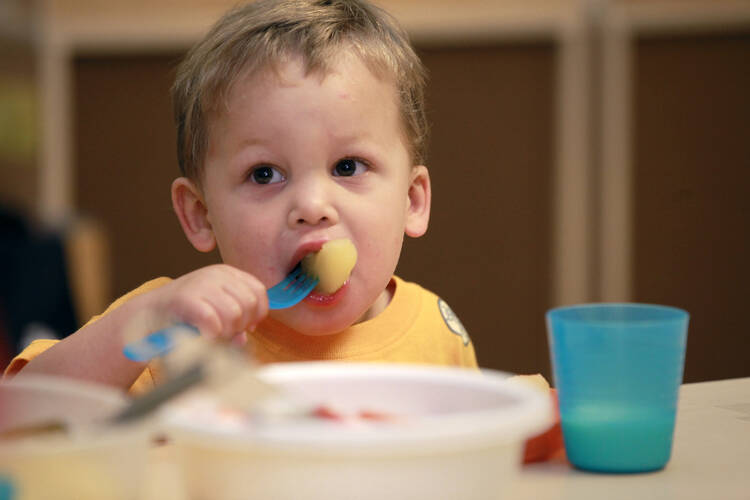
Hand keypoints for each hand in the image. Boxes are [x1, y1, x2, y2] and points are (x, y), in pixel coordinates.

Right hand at [145, 264, 268, 344]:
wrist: (147, 314)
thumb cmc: (185, 315)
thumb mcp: (215, 310)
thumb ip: (234, 320)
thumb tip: (243, 337)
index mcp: (227, 273)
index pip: (258, 291)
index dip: (257, 314)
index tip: (245, 327)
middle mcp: (216, 274)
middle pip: (249, 304)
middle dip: (241, 325)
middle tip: (225, 332)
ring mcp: (201, 283)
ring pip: (235, 313)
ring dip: (226, 332)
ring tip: (213, 334)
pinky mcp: (186, 298)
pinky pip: (213, 321)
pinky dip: (212, 334)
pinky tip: (204, 335)